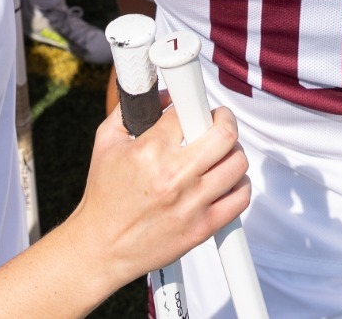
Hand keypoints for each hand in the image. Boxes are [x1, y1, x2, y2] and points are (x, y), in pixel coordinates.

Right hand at [73, 103, 251, 286]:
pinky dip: (239, 185)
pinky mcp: (203, 227)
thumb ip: (130, 109)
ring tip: (220, 152)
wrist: (101, 247)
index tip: (195, 106)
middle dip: (224, 119)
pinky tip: (226, 181)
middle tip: (216, 121)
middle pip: (224, 134)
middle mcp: (174, 176)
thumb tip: (160, 94)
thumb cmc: (103, 197)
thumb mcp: (106, 142)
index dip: (193, 104)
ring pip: (237, 163)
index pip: (188, 112)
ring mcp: (192, 203)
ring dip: (233, 152)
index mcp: (150, 150)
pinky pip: (240, 198)